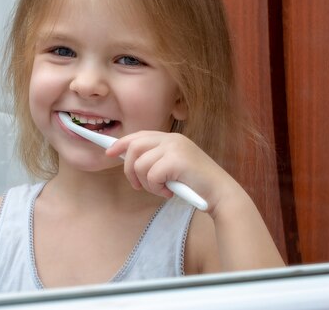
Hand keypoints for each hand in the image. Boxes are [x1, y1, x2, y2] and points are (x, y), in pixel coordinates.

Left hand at [106, 131, 235, 213]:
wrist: (220, 193)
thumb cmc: (196, 184)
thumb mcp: (173, 167)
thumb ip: (156, 160)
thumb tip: (130, 161)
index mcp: (171, 138)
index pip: (139, 135)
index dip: (121, 143)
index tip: (108, 152)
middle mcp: (172, 139)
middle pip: (134, 147)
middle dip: (129, 169)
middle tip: (138, 186)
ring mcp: (174, 148)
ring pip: (140, 164)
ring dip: (146, 183)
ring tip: (161, 189)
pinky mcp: (176, 160)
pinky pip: (151, 175)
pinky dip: (156, 188)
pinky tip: (170, 191)